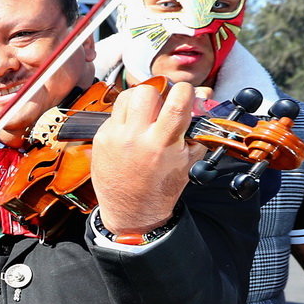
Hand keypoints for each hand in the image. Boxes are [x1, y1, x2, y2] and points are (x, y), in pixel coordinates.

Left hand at [90, 81, 204, 236]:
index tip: (186, 95)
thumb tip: (203, 96)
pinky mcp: (100, 138)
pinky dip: (126, 116)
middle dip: (159, 94)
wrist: (131, 212)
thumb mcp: (190, 160)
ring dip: (140, 100)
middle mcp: (136, 137)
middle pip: (147, 91)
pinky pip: (114, 113)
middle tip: (163, 106)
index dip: (185, 91)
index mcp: (162, 143)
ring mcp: (115, 136)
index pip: (176, 100)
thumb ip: (199, 127)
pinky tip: (133, 130)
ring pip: (127, 96)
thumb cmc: (162, 188)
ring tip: (147, 115)